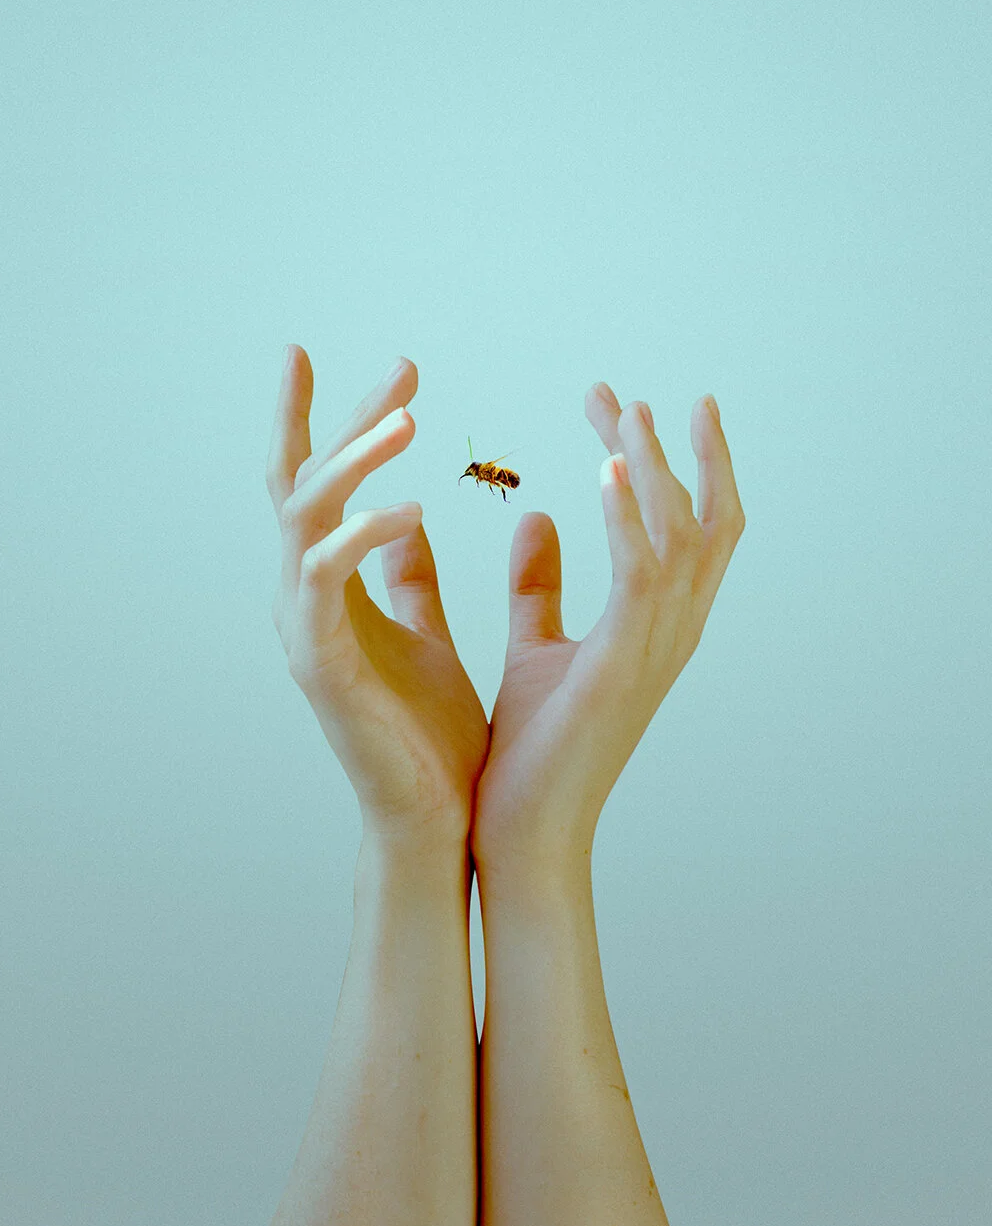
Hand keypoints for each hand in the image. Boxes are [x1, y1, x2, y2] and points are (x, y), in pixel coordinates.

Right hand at [266, 348, 489, 845]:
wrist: (434, 817)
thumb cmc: (426, 731)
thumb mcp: (422, 631)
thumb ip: (409, 576)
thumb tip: (411, 518)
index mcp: (329, 587)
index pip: (322, 484)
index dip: (341, 420)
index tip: (388, 366)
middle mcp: (302, 598)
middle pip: (302, 481)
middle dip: (342, 417)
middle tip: (404, 367)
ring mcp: (303, 628)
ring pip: (303, 515)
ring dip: (352, 460)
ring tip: (408, 418)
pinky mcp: (318, 663)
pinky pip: (325, 578)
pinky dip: (360, 535)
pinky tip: (413, 507)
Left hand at [470, 384, 744, 874]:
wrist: (520, 830)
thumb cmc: (532, 748)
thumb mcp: (535, 647)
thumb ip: (539, 585)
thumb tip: (538, 516)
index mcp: (657, 625)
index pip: (690, 525)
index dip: (673, 462)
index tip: (627, 405)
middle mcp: (673, 631)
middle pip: (706, 518)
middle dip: (675, 449)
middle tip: (625, 395)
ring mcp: (657, 648)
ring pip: (683, 534)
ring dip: (656, 467)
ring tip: (625, 411)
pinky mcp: (622, 664)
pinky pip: (640, 572)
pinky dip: (628, 515)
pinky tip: (603, 468)